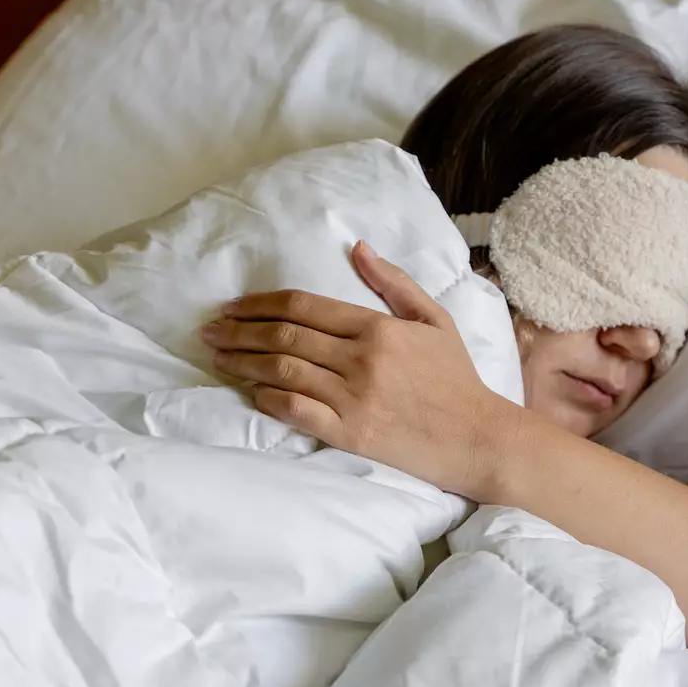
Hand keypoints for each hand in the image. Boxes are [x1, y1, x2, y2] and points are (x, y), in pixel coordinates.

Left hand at [201, 241, 515, 495]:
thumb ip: (393, 283)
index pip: (304, 306)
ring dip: (243, 361)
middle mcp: (361, 359)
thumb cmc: (456, 379)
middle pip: (284, 336)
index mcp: (378, 328)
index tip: (234, 306)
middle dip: (239, 330)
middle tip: (210, 330)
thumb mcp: (434, 319)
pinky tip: (251, 391)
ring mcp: (353, 398)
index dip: (260, 304)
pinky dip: (267, 398)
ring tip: (219, 357)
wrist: (476, 437)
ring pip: (282, 371)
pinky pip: (295, 411)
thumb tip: (358, 248)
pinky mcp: (349, 434)